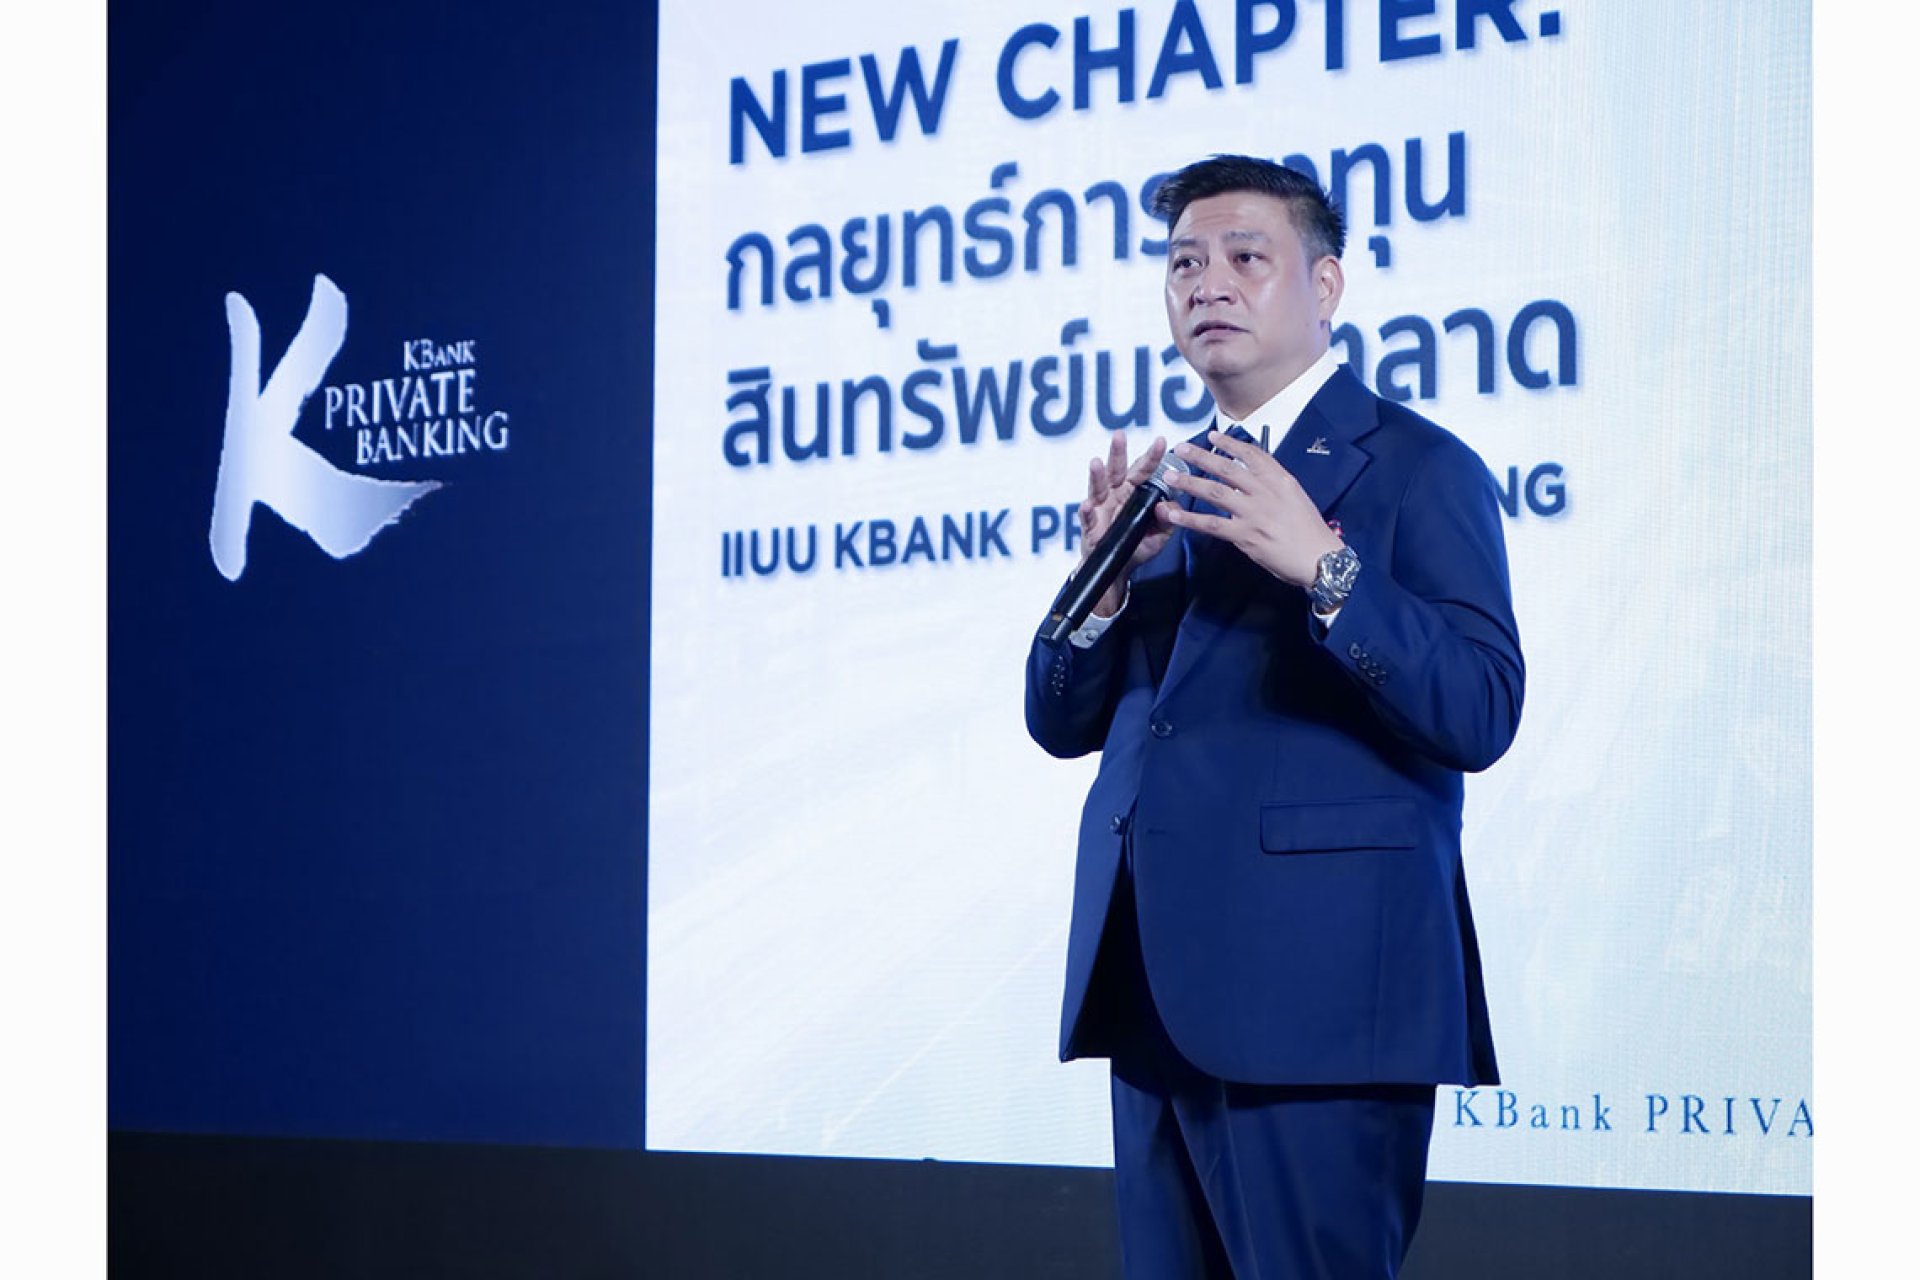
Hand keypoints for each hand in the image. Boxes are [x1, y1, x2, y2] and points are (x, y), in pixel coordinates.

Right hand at [1080, 433, 1172, 616]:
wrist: (1119, 569)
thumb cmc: (1139, 546)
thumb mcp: (1161, 534)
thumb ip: (1167, 519)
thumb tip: (1167, 505)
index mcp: (1134, 492)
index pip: (1144, 470)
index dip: (1152, 456)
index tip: (1161, 441)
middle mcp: (1116, 494)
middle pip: (1117, 470)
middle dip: (1118, 453)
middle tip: (1119, 435)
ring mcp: (1101, 508)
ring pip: (1098, 487)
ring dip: (1097, 475)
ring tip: (1097, 463)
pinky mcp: (1089, 526)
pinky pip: (1087, 517)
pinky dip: (1087, 511)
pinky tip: (1088, 505)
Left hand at [1164, 430, 1343, 586]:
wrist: (1319, 557)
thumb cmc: (1309, 530)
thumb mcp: (1295, 497)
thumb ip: (1273, 485)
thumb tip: (1252, 477)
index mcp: (1279, 479)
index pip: (1251, 454)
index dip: (1229, 444)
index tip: (1211, 436)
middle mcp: (1265, 491)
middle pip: (1227, 468)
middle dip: (1201, 456)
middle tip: (1181, 449)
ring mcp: (1253, 512)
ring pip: (1215, 491)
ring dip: (1189, 482)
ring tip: (1169, 477)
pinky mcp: (1245, 535)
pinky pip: (1211, 524)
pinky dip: (1190, 519)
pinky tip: (1173, 514)